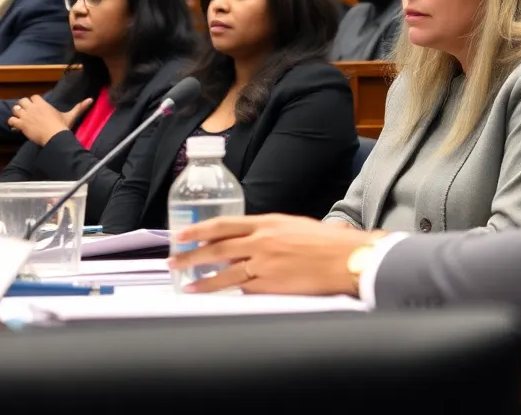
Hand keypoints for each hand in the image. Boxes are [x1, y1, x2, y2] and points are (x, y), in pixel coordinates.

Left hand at [6, 95, 92, 146]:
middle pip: (22, 101)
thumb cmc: (61, 126)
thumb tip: (91, 99)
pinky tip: (16, 127)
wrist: (54, 136)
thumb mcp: (70, 116)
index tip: (35, 107)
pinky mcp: (21, 124)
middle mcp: (33, 107)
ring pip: (15, 109)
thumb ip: (79, 107)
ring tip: (20, 119)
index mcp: (43, 104)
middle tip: (25, 113)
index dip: (33, 102)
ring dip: (16, 113)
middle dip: (22, 106)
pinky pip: (11, 120)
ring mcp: (26, 115)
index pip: (33, 97)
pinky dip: (12, 123)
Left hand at [168, 214, 382, 296]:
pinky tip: (219, 298)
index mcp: (267, 222)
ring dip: (202, 281)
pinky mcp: (271, 286)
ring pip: (223, 274)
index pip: (224, 225)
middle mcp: (261, 241)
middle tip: (174, 261)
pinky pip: (244, 291)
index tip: (182, 235)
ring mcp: (264, 265)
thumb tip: (255, 239)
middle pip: (216, 249)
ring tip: (188, 286)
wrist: (346, 259)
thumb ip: (271, 231)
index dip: (199, 230)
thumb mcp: (295, 225)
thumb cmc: (328, 242)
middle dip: (191, 256)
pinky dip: (230, 294)